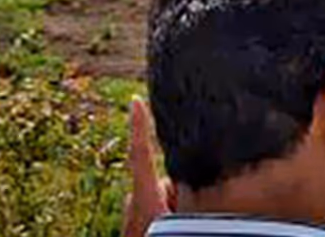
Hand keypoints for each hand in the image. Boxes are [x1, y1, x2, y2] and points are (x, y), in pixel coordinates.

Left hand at [122, 98, 174, 236]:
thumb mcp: (175, 222)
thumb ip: (184, 200)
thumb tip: (186, 183)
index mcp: (144, 198)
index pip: (141, 154)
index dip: (138, 126)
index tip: (136, 101)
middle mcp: (136, 203)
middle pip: (163, 180)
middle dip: (178, 189)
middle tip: (190, 211)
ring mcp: (135, 215)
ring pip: (163, 199)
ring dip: (175, 208)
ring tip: (181, 225)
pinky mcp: (138, 224)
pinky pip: (158, 213)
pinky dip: (167, 217)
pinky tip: (174, 227)